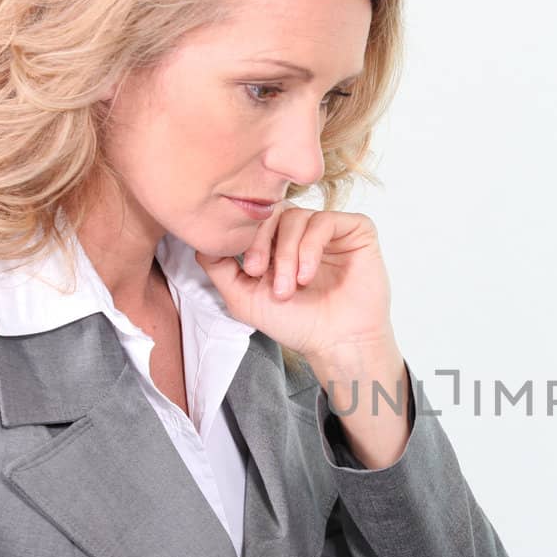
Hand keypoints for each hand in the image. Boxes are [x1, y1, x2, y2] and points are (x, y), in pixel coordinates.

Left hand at [194, 206, 392, 361]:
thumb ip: (218, 268)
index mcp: (279, 244)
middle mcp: (304, 233)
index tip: (251, 270)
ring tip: (291, 285)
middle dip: (265, 244)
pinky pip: (327, 220)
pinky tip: (308, 274)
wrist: (337, 343)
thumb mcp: (243, 297)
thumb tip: (200, 239)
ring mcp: (330, 230)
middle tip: (264, 277)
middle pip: (275, 213)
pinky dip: (311, 246)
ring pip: (298, 217)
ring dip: (288, 253)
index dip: (249, 238)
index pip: (257, 219)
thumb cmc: (297, 324)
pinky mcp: (356, 230)